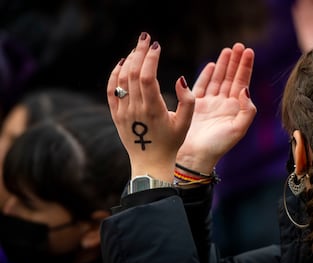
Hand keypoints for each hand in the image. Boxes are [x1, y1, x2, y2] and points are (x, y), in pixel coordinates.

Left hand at [107, 32, 194, 181]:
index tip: (157, 46)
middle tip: (146, 38)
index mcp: (153, 110)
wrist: (150, 162)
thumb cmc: (172, 142)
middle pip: (133, 73)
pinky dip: (114, 75)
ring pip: (122, 79)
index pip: (147, 77)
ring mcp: (123, 112)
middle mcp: (135, 109)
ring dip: (129, 60)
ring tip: (137, 49)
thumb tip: (180, 79)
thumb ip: (188, 100)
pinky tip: (122, 63)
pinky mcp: (116, 115)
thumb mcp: (186, 123)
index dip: (150, 59)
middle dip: (139, 52)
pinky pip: (111, 91)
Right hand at [176, 43, 255, 173]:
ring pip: (217, 79)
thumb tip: (245, 89)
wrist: (195, 156)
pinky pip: (202, 86)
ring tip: (227, 50)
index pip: (242, 82)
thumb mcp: (238, 129)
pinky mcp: (195, 105)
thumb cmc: (218, 146)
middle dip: (234, 61)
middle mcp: (223, 104)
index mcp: (235, 108)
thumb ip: (247, 110)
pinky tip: (211, 65)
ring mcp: (209, 104)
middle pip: (231, 77)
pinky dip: (206, 75)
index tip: (248, 51)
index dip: (245, 67)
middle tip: (238, 45)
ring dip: (222, 65)